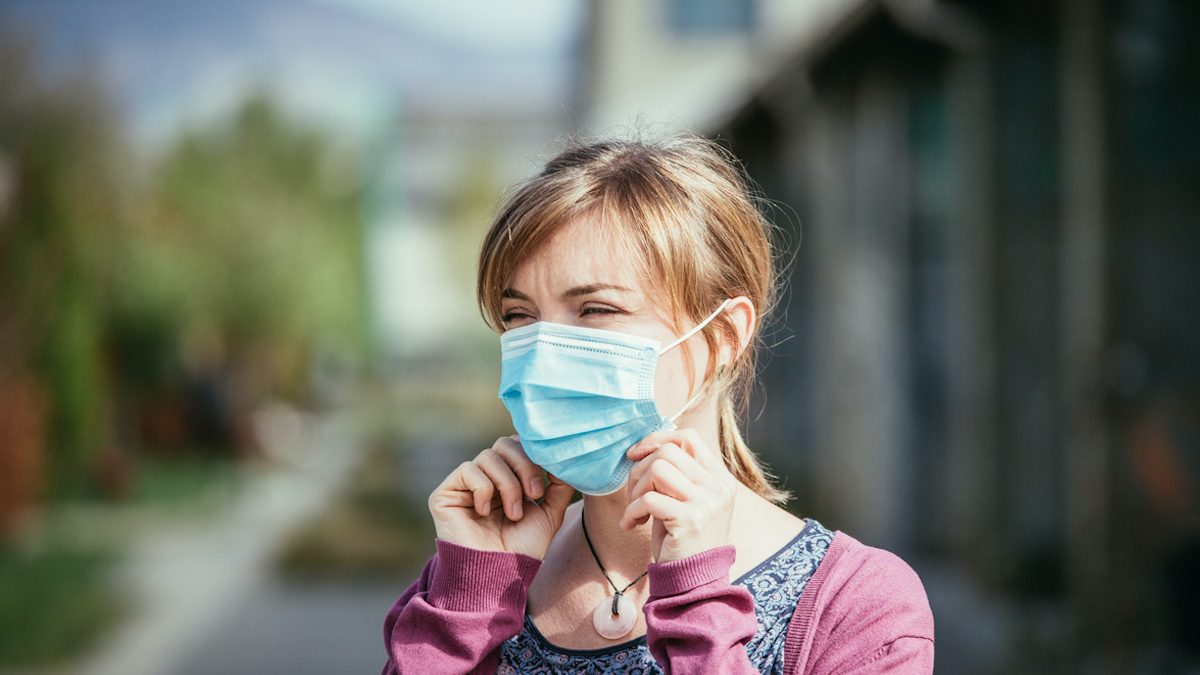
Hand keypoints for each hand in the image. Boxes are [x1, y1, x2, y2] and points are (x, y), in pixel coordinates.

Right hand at [428, 435, 574, 558]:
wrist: (499, 575)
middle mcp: (484, 477)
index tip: (549, 478)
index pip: (517, 444)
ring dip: (508, 484)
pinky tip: (484, 513)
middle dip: (525, 466)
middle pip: (504, 444)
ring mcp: (464, 485)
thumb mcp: (550, 512)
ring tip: (513, 514)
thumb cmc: (523, 548)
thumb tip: (562, 457)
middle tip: (534, 494)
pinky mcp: (445, 494)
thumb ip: (558, 484)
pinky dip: (483, 489)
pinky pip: (467, 470)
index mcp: (507, 478)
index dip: (533, 455)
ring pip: (488, 456)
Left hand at [618, 429, 737, 562]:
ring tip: (635, 509)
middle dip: (640, 469)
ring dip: (636, 489)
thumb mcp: (685, 501)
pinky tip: (631, 524)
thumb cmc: (683, 541)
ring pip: (658, 468)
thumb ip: (676, 475)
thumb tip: (644, 447)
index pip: (689, 438)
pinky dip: (631, 510)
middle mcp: (718, 487)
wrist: (694, 584)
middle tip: (634, 494)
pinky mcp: (690, 520)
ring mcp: (707, 503)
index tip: (636, 455)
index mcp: (720, 479)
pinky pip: (648, 499)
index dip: (657, 439)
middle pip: (668, 452)